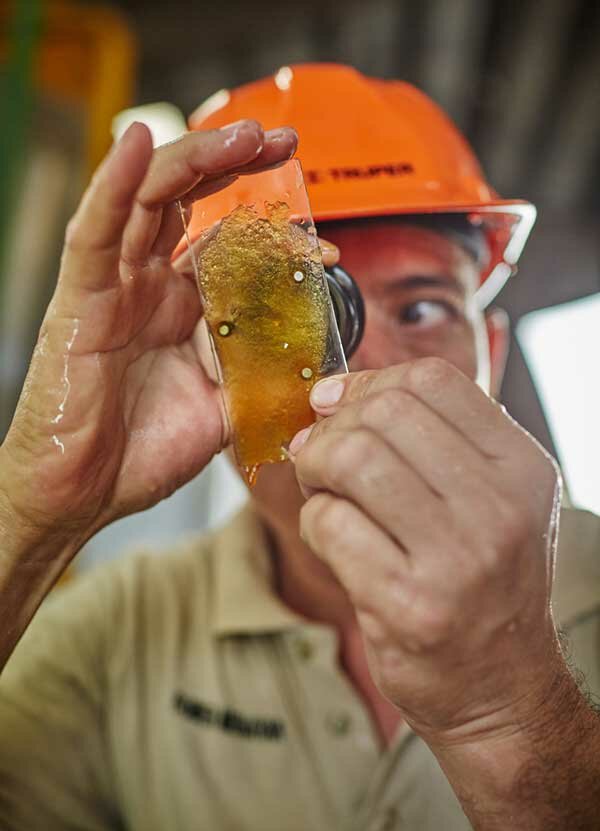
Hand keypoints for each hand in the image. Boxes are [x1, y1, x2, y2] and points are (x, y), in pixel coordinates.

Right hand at [0, 120, 296, 539]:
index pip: (230, 248)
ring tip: (243, 135)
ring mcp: (114, 289)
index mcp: (183, 311)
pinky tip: (140, 142)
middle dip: (238, 167)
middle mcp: (148, 289)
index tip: (321, 239)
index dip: (275, 234)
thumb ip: (258, 371)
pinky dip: (115, 185)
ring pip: (149, 202)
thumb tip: (309, 355)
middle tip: (284, 142)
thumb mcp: (223, 408)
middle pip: (190, 205)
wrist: (83, 496)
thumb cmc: (141, 453)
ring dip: (195, 161)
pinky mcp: (79, 300)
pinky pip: (96, 232)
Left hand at [290, 358, 562, 744]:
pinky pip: (329, 524)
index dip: (366, 383)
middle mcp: (499, 509)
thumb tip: (336, 392)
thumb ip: (432, 441)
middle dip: (332, 428)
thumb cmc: (484, 585)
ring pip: (352, 459)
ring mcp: (456, 559)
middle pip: (384, 414)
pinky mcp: (407, 605)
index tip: (335, 404)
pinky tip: (332, 540)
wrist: (500, 688)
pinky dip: (314, 522)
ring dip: (316, 469)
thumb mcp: (493, 501)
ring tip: (322, 491)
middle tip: (320, 456)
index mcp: (522, 469)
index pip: (432, 381)